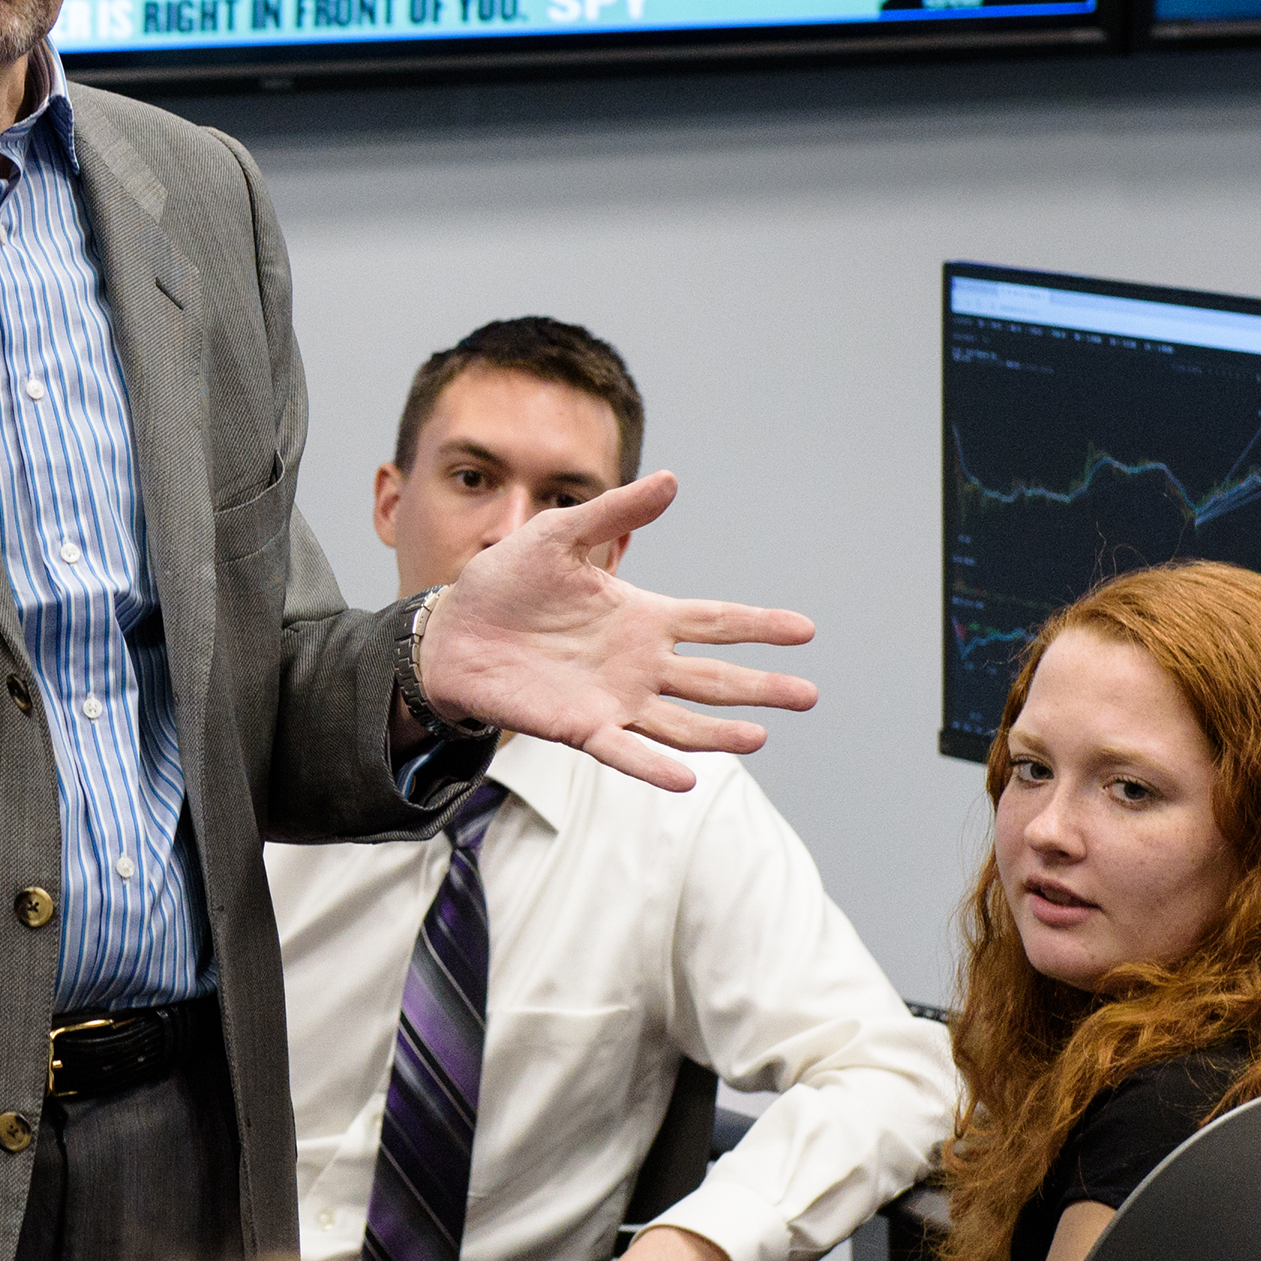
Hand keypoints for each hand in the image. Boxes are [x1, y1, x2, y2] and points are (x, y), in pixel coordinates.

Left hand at [422, 472, 815, 790]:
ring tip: (760, 736)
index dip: (760, 626)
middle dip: (761, 686)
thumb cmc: (506, 581)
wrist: (452, 631)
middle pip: (714, 679)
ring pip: (682, 722)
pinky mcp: (579, 727)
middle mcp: (638, 663)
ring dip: (721, 732)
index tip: (806, 630)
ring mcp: (613, 699)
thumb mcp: (559, 536)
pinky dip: (654, 767)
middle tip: (809, 695)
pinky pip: (624, 751)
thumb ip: (614, 513)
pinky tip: (686, 779)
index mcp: (642, 616)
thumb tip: (671, 480)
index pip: (715, 622)